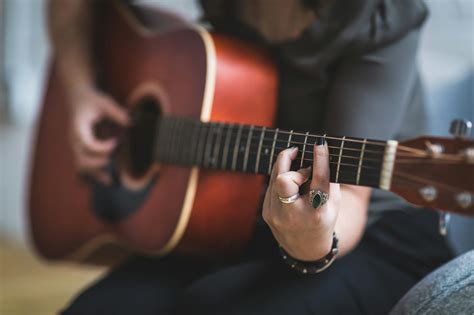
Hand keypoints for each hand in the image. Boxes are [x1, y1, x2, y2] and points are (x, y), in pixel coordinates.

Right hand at [68, 86, 128, 183]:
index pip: (87, 144)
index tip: (117, 142)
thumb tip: (132, 123)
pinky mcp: (81, 151)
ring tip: (112, 182)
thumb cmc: (93, 101)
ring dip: (96, 175)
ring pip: (81, 167)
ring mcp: (76, 148)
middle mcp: (75, 140)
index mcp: (79, 128)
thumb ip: (117, 113)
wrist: (79, 100)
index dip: (102, 147)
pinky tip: (107, 182)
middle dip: (98, 164)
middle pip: (81, 159)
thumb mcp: (105, 102)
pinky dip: (93, 176)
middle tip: (113, 159)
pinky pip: (83, 168)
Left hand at [262, 142, 341, 260]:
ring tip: (296, 163)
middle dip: (289, 162)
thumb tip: (321, 151)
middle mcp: (295, 215)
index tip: (320, 144)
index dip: (320, 160)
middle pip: (284, 180)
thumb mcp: (333, 203)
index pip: (319, 181)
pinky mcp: (266, 212)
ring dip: (285, 166)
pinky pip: (271, 185)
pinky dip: (280, 178)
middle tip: (297, 151)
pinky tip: (289, 179)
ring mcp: (277, 214)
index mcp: (317, 213)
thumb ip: (328, 179)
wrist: (305, 248)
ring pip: (274, 177)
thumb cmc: (323, 218)